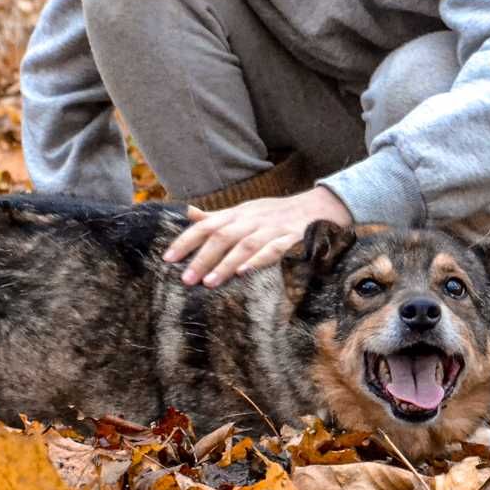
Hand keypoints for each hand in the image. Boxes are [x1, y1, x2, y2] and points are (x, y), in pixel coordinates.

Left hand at [164, 186, 352, 287]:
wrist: (321, 206)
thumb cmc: (277, 213)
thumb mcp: (246, 211)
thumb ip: (217, 217)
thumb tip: (188, 214)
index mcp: (239, 214)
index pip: (207, 225)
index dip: (186, 240)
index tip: (167, 258)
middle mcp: (252, 220)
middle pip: (222, 236)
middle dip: (202, 257)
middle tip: (185, 279)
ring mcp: (272, 229)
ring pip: (244, 245)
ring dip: (225, 263)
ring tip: (208, 283)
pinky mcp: (292, 239)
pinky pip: (274, 250)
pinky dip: (258, 260)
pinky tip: (244, 272)